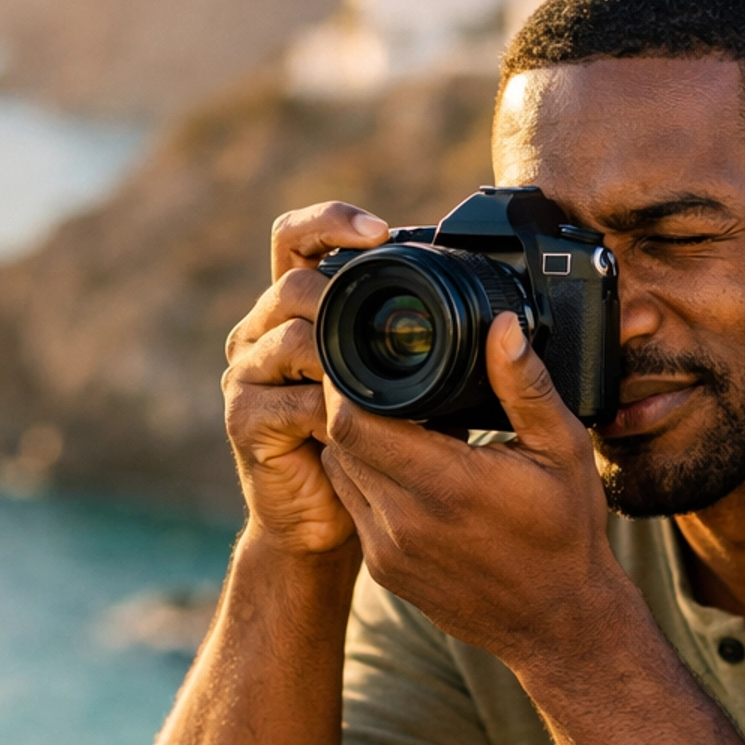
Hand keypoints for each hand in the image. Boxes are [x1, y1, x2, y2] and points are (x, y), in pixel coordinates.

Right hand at [223, 201, 389, 552]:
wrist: (324, 522)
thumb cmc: (371, 448)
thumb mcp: (401, 384)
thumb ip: (420, 345)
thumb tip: (500, 321)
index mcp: (295, 310)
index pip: (294, 238)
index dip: (330, 222)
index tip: (380, 232)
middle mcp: (261, 333)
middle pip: (291, 284)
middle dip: (343, 296)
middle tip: (393, 318)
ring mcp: (247, 376)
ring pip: (291, 339)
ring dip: (343, 356)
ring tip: (386, 375)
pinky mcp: (245, 421)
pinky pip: (289, 402)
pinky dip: (332, 411)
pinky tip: (362, 421)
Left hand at [320, 314, 638, 670]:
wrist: (558, 624)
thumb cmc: (566, 533)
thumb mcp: (562, 449)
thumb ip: (525, 385)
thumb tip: (502, 326)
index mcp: (447, 484)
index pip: (353, 420)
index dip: (347, 383)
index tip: (365, 359)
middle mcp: (405, 521)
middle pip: (338, 441)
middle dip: (350, 406)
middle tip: (380, 384)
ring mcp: (388, 552)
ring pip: (339, 473)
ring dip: (355, 444)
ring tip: (393, 423)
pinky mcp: (383, 572)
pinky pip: (353, 508)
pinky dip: (365, 481)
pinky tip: (401, 469)